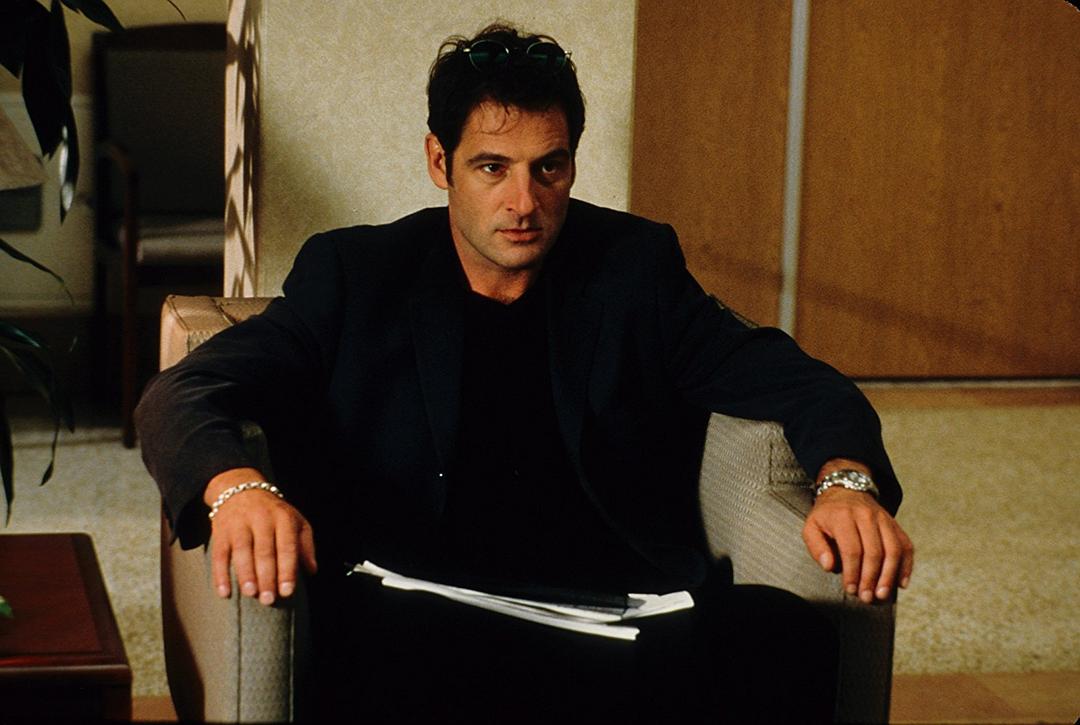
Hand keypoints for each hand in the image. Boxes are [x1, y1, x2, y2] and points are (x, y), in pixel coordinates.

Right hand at [205, 468, 317, 604]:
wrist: (241, 490)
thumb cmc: (274, 514)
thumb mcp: (296, 522)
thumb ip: (305, 546)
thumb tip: (311, 571)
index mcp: (283, 519)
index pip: (287, 546)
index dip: (287, 570)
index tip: (287, 592)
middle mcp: (261, 519)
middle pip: (264, 551)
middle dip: (267, 577)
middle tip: (269, 600)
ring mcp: (239, 524)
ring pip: (242, 551)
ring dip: (246, 574)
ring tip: (251, 594)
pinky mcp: (221, 531)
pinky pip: (219, 554)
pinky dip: (220, 574)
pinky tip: (224, 592)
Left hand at [802, 463, 913, 603]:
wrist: (846, 491)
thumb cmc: (827, 515)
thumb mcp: (811, 526)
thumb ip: (816, 547)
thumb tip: (829, 566)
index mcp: (843, 517)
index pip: (852, 549)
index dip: (853, 572)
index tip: (851, 589)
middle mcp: (867, 516)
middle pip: (874, 551)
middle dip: (871, 578)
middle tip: (867, 597)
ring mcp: (884, 519)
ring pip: (893, 549)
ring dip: (890, 575)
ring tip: (883, 594)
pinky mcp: (895, 525)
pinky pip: (905, 546)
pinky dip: (906, 566)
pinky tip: (901, 583)